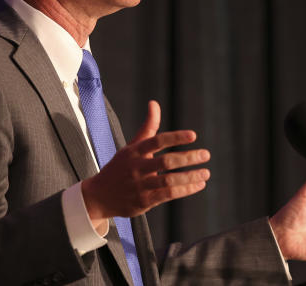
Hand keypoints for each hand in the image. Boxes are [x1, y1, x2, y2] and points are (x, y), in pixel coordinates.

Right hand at [82, 100, 210, 225]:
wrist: (99, 196)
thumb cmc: (120, 168)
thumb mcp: (132, 146)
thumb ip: (148, 126)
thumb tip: (154, 103)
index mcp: (134, 151)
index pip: (157, 141)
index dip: (176, 137)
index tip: (193, 135)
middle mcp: (137, 168)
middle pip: (166, 162)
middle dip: (188, 158)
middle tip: (206, 154)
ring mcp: (140, 186)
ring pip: (169, 181)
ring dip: (190, 177)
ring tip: (206, 173)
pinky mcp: (143, 202)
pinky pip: (168, 195)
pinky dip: (186, 190)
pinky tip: (198, 185)